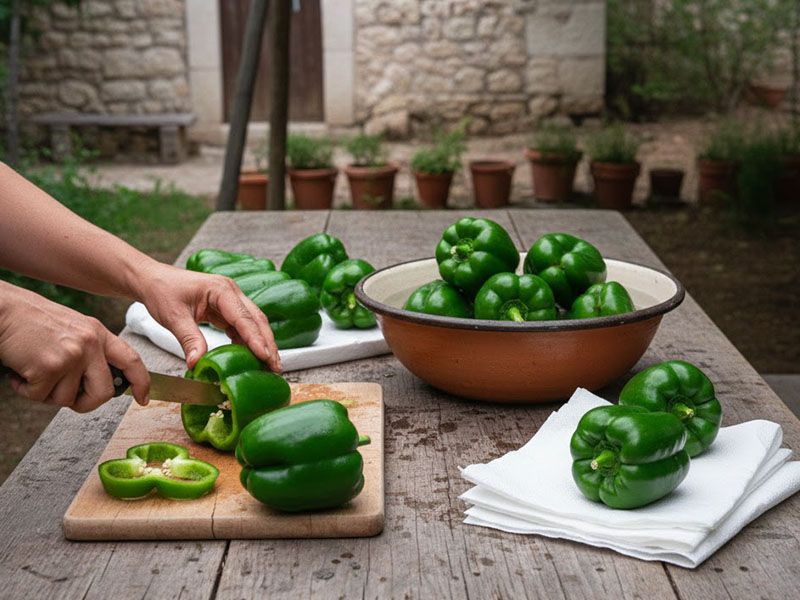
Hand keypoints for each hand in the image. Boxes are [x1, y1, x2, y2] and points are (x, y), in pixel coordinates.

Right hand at [0, 283, 149, 411]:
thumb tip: (98, 385)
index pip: (132, 360)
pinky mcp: (49, 366)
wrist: (2, 309)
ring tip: (34, 371)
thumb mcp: (73, 330)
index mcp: (98, 333)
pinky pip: (40, 396)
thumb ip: (90, 353)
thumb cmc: (31, 321)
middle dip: (86, 404)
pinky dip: (25, 390)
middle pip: (104, 392)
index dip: (141, 382)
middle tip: (69, 400)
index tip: (143, 398)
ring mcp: (72, 355)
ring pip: (67, 399)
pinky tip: (20, 372)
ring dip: (46, 393)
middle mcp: (90, 343)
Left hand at [136, 262, 280, 371]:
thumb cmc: (162, 291)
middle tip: (275, 367)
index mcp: (221, 290)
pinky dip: (248, 342)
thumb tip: (198, 363)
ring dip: (261, 344)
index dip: (256, 339)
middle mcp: (231, 293)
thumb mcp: (173, 317)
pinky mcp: (226, 310)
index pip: (244, 318)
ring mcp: (231, 301)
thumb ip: (189, 339)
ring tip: (268, 366)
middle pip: (257, 320)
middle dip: (267, 344)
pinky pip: (241, 327)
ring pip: (253, 324)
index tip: (266, 357)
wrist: (153, 280)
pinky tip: (250, 357)